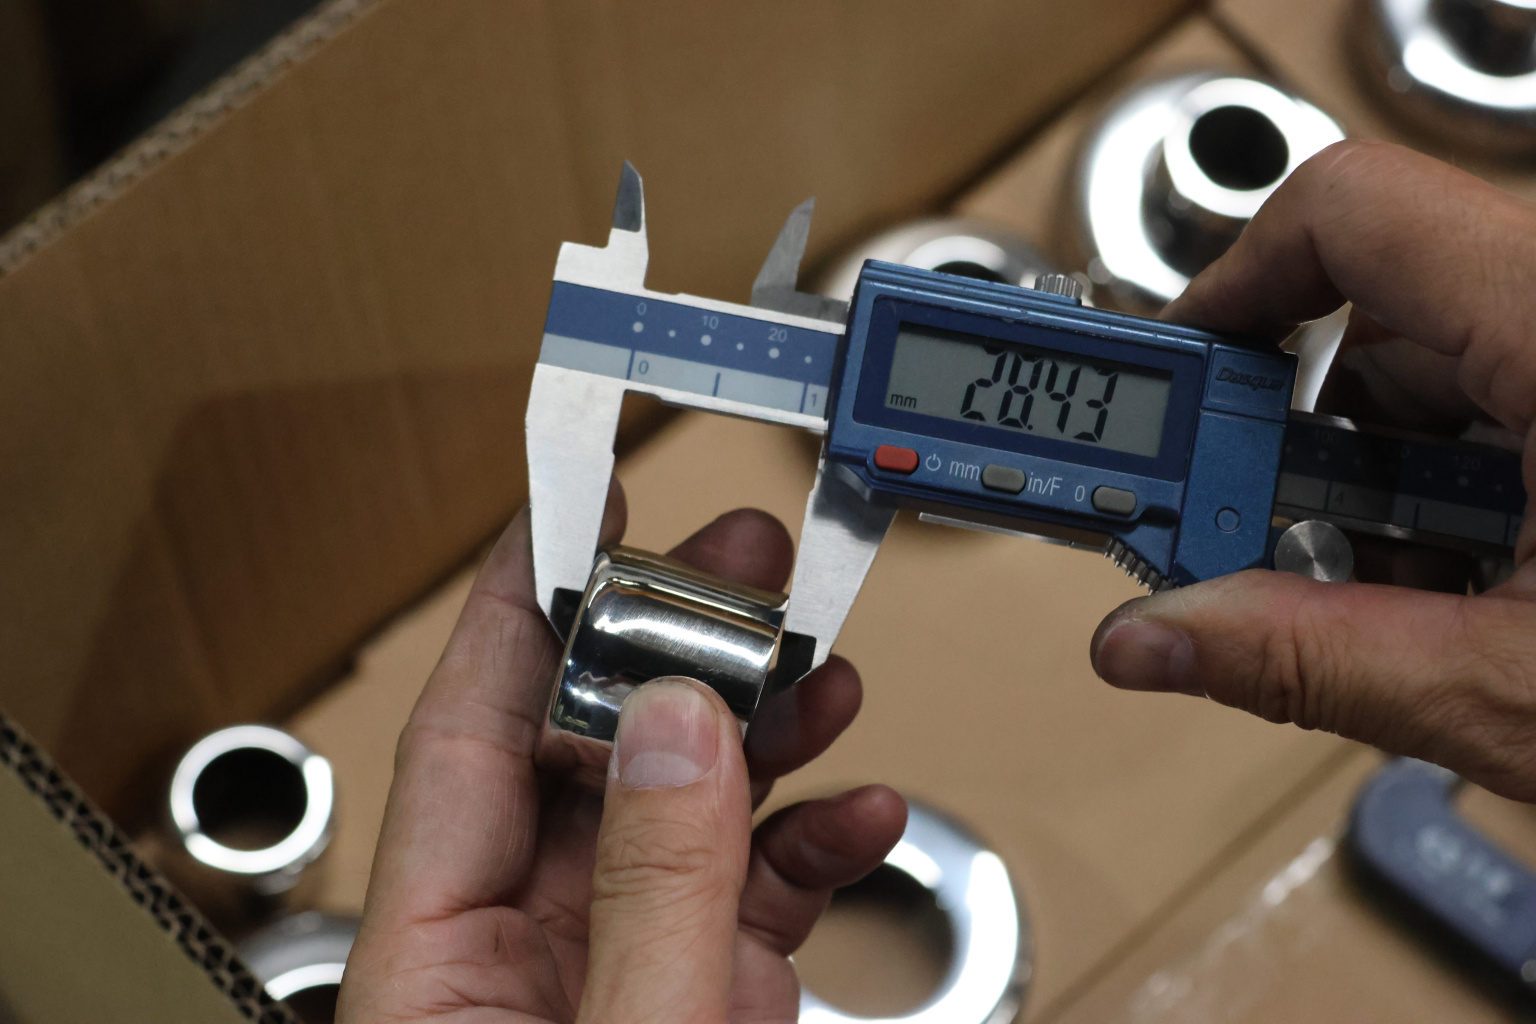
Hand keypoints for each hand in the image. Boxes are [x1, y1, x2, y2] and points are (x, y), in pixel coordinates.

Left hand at [337, 484, 905, 1021]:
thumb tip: (675, 726)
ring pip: (679, 803)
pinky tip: (860, 812)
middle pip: (587, 743)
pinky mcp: (697, 999)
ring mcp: (616, 967)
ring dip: (759, 732)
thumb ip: (647, 894)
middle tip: (748, 564)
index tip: (573, 506)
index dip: (515, 602)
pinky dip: (808, 844)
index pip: (462, 731)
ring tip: (824, 676)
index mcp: (435, 952)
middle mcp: (520, 941)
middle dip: (675, 643)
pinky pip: (749, 892)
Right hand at [1090, 140, 1535, 800]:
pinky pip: (1517, 400)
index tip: (1178, 390)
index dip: (1234, 288)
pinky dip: (1463, 492)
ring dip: (1383, 484)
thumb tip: (1150, 640)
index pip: (1351, 212)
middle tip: (1255, 550)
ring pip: (1449, 365)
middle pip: (1384, 312)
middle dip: (1299, 440)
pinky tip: (1478, 590)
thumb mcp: (1521, 698)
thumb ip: (1307, 661)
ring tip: (1405, 601)